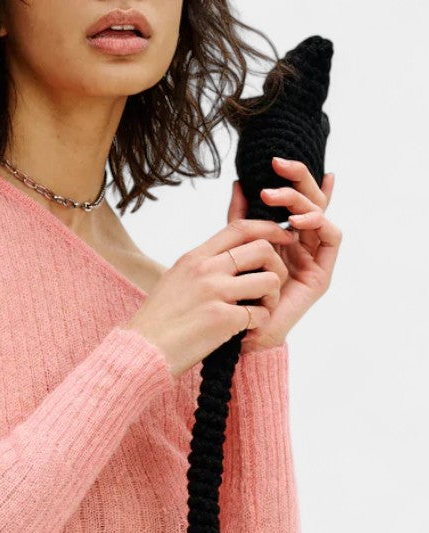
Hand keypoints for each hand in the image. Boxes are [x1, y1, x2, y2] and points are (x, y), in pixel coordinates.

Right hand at [124, 219, 292, 378]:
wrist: (142, 351)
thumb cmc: (157, 322)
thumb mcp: (174, 280)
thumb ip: (199, 267)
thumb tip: (224, 258)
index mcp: (195, 258)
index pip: (239, 229)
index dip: (268, 229)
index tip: (281, 239)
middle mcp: (206, 270)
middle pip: (262, 249)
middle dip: (276, 268)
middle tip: (271, 288)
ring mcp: (214, 293)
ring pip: (269, 281)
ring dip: (272, 298)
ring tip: (260, 312)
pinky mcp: (222, 319)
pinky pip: (261, 314)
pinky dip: (261, 324)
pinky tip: (248, 331)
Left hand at [228, 156, 341, 353]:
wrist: (242, 334)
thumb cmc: (237, 295)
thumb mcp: (236, 248)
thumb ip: (239, 219)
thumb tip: (238, 183)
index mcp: (283, 238)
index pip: (295, 200)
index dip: (294, 178)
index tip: (274, 161)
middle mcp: (302, 245)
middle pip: (311, 201)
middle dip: (298, 179)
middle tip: (277, 167)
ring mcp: (313, 257)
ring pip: (320, 213)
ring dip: (301, 200)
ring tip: (275, 198)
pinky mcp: (322, 273)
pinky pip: (332, 236)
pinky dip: (318, 222)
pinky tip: (297, 220)